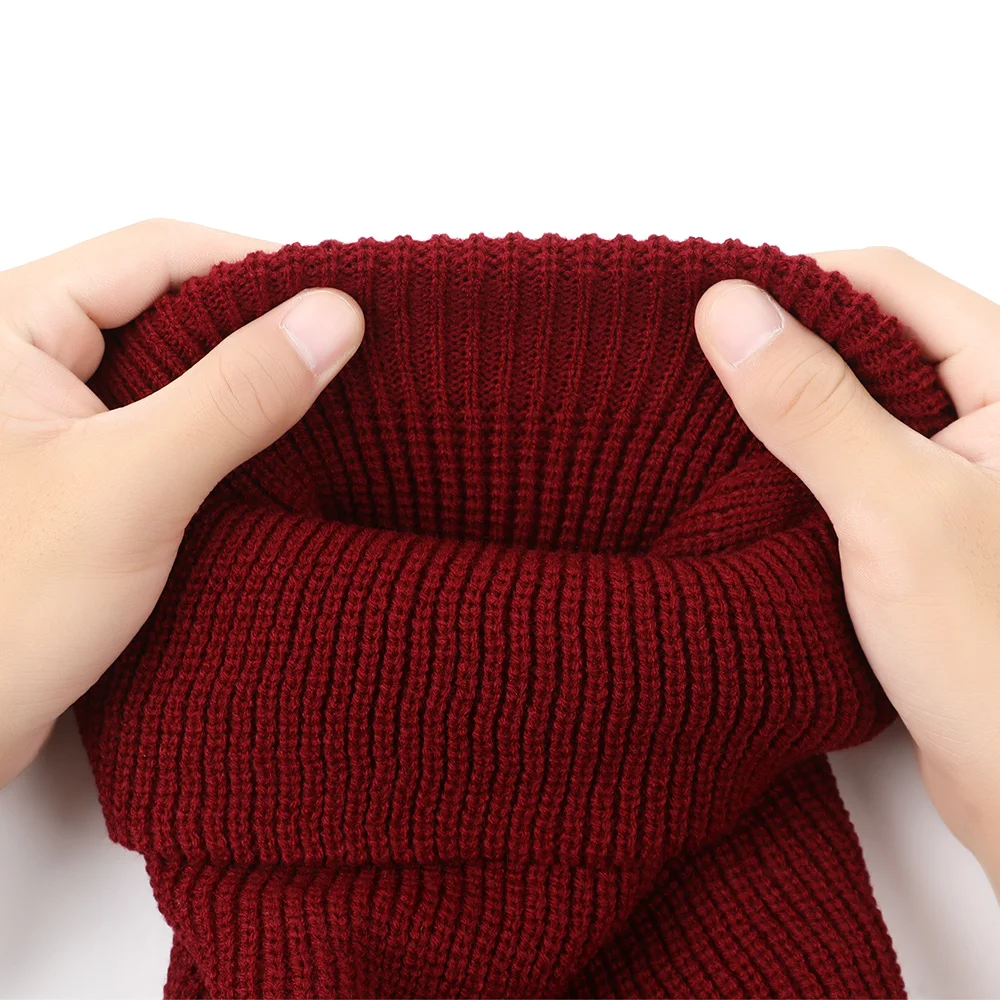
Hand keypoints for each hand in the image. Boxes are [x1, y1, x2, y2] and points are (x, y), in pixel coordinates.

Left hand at [0, 220, 363, 786]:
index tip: (341, 302)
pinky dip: (222, 434)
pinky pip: (164, 424)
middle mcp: (24, 359)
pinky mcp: (76, 472)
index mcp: (6, 324)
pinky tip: (271, 457)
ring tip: (322, 406)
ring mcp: (50, 418)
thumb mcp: (130, 487)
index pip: (157, 253)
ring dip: (244, 385)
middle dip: (258, 329)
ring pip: (172, 368)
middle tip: (343, 357)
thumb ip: (234, 397)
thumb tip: (332, 320)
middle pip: (169, 303)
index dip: (257, 268)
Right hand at [695, 248, 999, 888]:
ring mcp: (953, 462)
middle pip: (864, 332)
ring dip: (780, 405)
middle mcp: (987, 409)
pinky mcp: (921, 514)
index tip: (704, 312)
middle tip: (688, 369)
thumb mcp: (891, 512)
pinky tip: (744, 474)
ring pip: (850, 396)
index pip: (882, 282)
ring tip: (702, 421)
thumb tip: (729, 309)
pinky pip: (848, 454)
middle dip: (777, 345)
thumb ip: (813, 405)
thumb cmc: (992, 655)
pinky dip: (793, 456)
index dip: (791, 283)